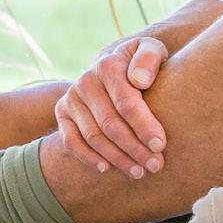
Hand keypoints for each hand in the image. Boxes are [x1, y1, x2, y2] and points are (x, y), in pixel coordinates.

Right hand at [54, 36, 168, 177]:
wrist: (113, 67)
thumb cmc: (141, 64)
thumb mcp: (151, 51)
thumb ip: (149, 58)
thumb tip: (139, 80)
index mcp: (108, 66)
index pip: (126, 103)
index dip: (144, 126)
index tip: (160, 145)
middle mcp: (86, 81)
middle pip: (111, 125)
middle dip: (135, 148)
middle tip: (155, 165)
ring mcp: (72, 98)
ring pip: (94, 137)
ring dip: (117, 158)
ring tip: (139, 171)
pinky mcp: (62, 113)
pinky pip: (71, 141)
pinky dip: (87, 157)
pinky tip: (106, 169)